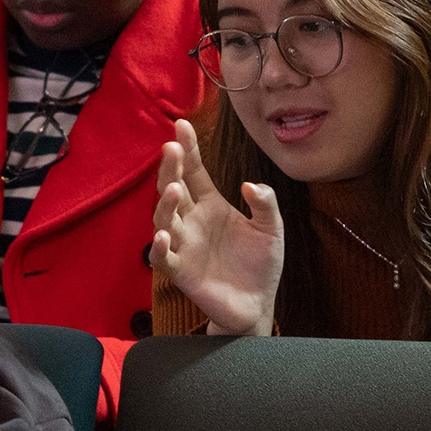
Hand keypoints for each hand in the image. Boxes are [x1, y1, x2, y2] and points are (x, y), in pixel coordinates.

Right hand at [152, 118, 283, 335]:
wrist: (257, 305)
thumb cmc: (260, 264)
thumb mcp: (271, 229)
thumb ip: (265, 204)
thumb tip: (249, 185)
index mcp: (211, 205)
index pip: (194, 171)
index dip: (188, 149)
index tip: (182, 125)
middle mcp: (192, 221)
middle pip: (174, 189)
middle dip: (170, 169)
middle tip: (171, 149)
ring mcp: (183, 245)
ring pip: (164, 219)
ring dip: (165, 204)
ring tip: (173, 188)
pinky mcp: (180, 271)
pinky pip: (163, 258)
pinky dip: (158, 248)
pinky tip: (161, 236)